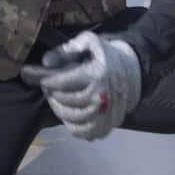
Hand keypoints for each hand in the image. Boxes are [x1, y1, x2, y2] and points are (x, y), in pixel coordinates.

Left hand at [20, 31, 142, 140]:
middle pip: (67, 101)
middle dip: (53, 95)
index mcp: (98, 74)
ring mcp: (106, 113)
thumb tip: (47, 61)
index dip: (48, 81)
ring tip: (56, 101)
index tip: (43, 80)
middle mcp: (103, 96)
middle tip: (49, 90)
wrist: (131, 73)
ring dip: (60, 110)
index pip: (64, 82)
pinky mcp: (107, 125)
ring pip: (74, 118)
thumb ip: (70, 47)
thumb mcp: (91, 42)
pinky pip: (84, 132)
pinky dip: (72, 126)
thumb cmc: (106, 57)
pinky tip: (68, 115)